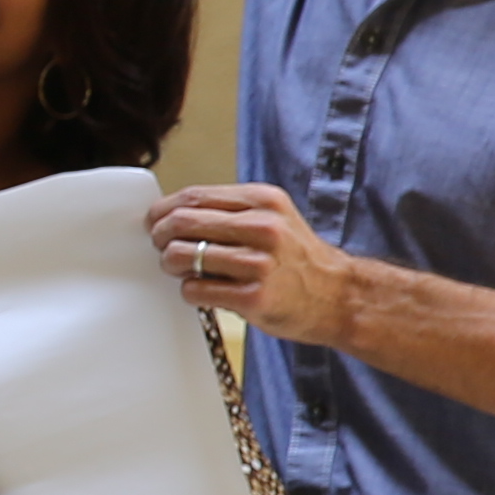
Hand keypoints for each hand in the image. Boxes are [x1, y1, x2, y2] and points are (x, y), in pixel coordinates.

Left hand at [149, 183, 359, 346]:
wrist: (340, 297)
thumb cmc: (296, 259)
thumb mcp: (273, 218)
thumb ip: (229, 211)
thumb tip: (170, 213)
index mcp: (263, 201)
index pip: (193, 197)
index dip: (163, 211)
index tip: (154, 222)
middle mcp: (263, 227)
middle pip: (182, 223)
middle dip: (161, 237)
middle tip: (161, 248)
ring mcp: (260, 264)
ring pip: (183, 256)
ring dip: (171, 265)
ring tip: (183, 271)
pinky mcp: (255, 297)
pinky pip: (196, 290)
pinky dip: (190, 291)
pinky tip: (203, 291)